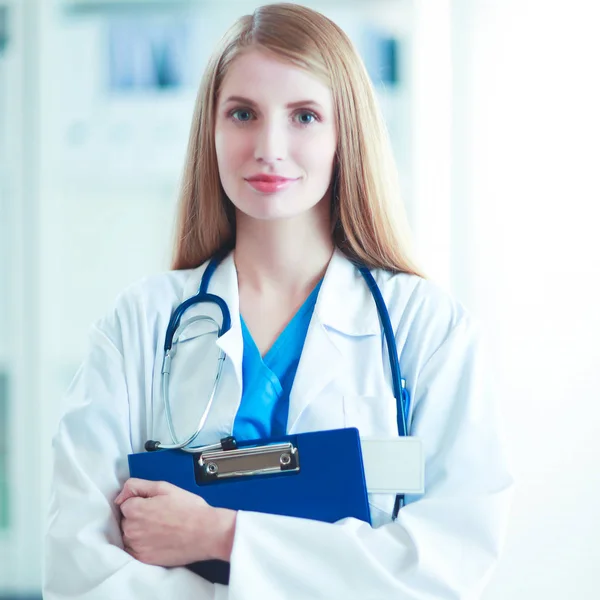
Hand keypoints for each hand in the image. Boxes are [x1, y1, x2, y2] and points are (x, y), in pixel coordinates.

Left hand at [115, 478, 236, 566]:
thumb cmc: (189, 510)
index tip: (155, 505)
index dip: (141, 502)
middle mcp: (131, 529)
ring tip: (161, 528)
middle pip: (126, 520)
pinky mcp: (143, 559)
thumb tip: (121, 495)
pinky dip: (143, 545)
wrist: (206, 533)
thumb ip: (137, 486)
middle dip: (139, 517)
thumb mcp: (164, 487)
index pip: (126, 504)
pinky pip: (134, 550)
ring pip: (130, 535)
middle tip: (161, 516)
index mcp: (135, 509)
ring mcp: (136, 546)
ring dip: (140, 531)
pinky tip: (158, 540)